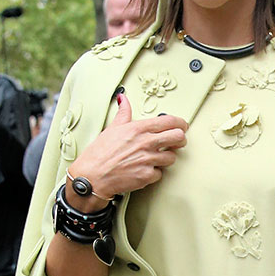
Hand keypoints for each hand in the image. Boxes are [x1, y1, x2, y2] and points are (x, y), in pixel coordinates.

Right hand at [68, 92, 187, 204]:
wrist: (92, 177)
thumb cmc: (99, 153)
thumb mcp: (112, 128)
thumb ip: (123, 113)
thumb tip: (123, 98)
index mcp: (139, 128)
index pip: (171, 121)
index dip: (181, 123)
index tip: (182, 126)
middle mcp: (146, 143)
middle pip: (179, 137)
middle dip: (181, 139)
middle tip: (178, 141)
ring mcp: (148, 160)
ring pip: (172, 157)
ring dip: (167, 158)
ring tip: (156, 158)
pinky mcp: (147, 176)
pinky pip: (160, 174)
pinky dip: (154, 173)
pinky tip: (144, 170)